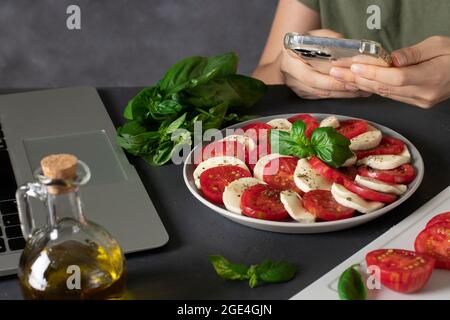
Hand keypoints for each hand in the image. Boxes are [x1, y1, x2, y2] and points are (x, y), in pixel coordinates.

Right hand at [277, 29, 369, 98]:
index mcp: (290, 61)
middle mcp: (291, 77)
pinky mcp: (303, 94)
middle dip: (339, 88)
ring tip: (359, 90)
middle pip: (317, 88)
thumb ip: (327, 38)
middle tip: (357, 86)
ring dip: (341, 94)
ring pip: (321, 95)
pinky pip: (321, 96)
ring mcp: (297, 87)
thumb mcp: (312, 36)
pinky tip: (349, 91)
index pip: (311, 76)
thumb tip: (345, 43)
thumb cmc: (300, 46)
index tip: (348, 76)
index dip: (330, 79)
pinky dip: (336, 94)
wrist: (287, 57)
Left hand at [329, 36, 449, 107]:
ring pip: (384, 93)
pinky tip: (358, 83)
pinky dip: (373, 88)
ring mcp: (418, 100)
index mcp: (430, 78)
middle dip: (357, 80)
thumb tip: (392, 59)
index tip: (354, 67)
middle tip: (336, 71)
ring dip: (360, 85)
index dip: (373, 73)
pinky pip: (390, 95)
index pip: (395, 78)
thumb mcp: (438, 45)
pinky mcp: (416, 102)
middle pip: (384, 88)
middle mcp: (422, 94)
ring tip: (341, 76)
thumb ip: (413, 53)